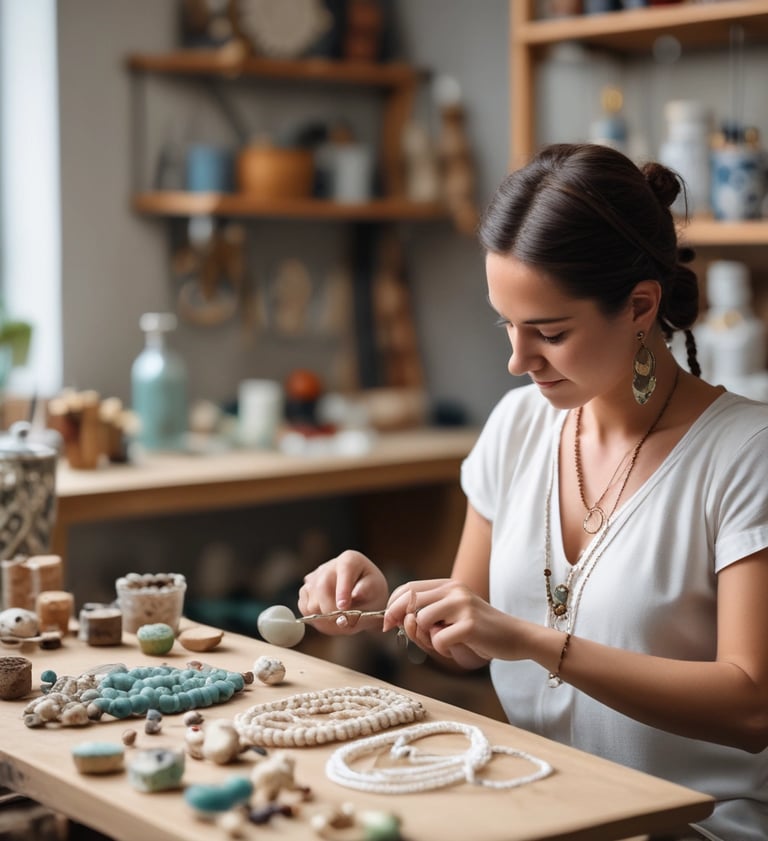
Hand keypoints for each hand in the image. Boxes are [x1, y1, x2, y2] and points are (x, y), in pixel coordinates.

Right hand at [297, 549, 388, 634]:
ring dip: (325, 617)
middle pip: (322, 586)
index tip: (343, 607)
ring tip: (341, 620)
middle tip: (344, 622)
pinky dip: (316, 618)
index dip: (342, 590)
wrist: (363, 598)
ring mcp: (315, 577)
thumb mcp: (376, 591)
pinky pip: (304, 608)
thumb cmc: (371, 593)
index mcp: (350, 560)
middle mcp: (329, 566)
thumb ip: (367, 592)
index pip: (344, 570)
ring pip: (311, 601)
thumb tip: (356, 594)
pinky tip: (331, 617)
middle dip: (332, 609)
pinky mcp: (306, 591)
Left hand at [384, 579, 518, 668]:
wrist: (516, 637)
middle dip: (400, 620)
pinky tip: (457, 647)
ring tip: (443, 642)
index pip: (408, 588)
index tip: (387, 622)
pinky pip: (438, 640)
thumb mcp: (449, 619)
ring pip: (421, 620)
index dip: (392, 605)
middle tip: (404, 636)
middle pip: (410, 601)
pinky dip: (442, 649)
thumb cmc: (478, 632)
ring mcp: (462, 604)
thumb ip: (424, 618)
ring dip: (426, 638)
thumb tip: (399, 620)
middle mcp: (454, 589)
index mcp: (447, 585)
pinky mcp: (470, 624)